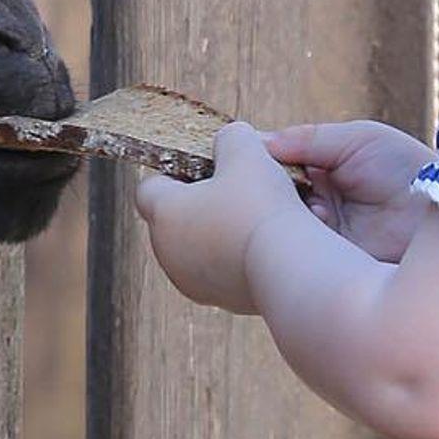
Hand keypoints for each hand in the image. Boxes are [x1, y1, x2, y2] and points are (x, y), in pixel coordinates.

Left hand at [135, 123, 310, 314]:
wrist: (290, 268)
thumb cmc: (260, 206)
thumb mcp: (246, 151)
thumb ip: (230, 138)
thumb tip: (229, 142)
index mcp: (163, 215)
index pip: (149, 188)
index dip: (174, 171)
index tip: (204, 167)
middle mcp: (168, 253)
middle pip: (175, 218)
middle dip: (201, 201)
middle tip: (236, 188)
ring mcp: (193, 282)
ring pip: (200, 246)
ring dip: (221, 230)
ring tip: (256, 216)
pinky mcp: (223, 301)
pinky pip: (224, 269)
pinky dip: (239, 256)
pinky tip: (266, 243)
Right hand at [266, 121, 435, 263]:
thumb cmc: (410, 170)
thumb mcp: (360, 140)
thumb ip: (311, 139)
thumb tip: (261, 141)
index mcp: (324, 176)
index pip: (279, 170)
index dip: (263, 164)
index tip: (248, 156)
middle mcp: (320, 208)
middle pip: (275, 201)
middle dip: (269, 190)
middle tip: (265, 180)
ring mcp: (325, 239)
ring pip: (284, 228)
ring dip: (288, 214)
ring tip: (307, 201)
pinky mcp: (333, 268)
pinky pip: (303, 255)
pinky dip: (304, 238)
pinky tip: (319, 222)